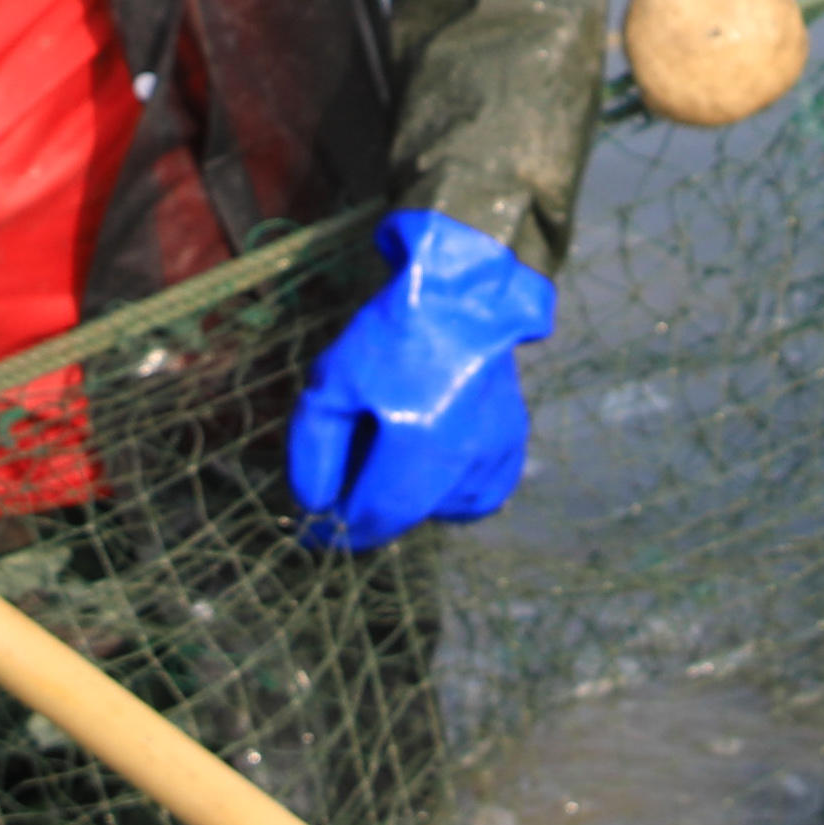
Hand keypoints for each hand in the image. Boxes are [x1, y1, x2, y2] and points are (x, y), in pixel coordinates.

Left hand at [284, 212, 558, 553]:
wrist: (461, 293)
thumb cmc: (391, 333)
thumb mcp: (331, 383)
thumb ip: (314, 451)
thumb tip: (316, 506)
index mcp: (419, 444)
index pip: (373, 518)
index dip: (337, 531)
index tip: (311, 530)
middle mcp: (464, 459)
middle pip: (405, 520)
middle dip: (368, 516)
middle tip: (340, 494)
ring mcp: (495, 453)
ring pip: (440, 512)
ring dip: (408, 503)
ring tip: (385, 460)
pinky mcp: (512, 444)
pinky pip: (477, 497)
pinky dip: (449, 494)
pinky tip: (428, 465)